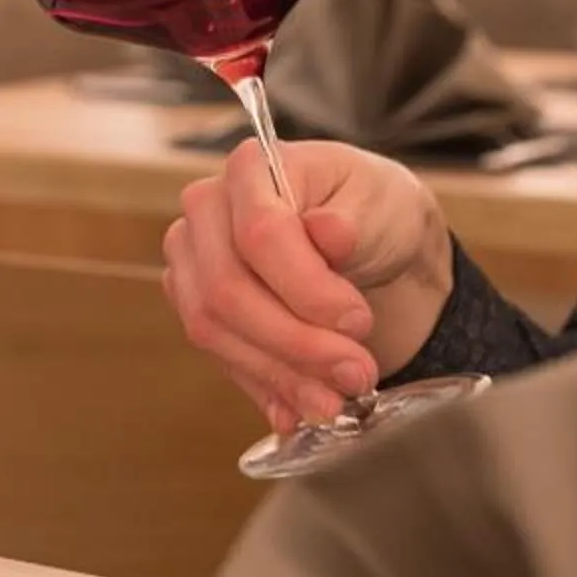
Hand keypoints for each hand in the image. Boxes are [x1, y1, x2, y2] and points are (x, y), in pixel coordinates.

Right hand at [162, 140, 451, 434]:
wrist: (371, 246)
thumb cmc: (372, 211)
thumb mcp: (382, 202)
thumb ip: (354, 219)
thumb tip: (329, 232)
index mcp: (251, 168)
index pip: (258, 233)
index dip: (305, 287)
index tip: (356, 320)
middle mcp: (207, 212)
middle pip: (227, 289)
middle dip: (295, 343)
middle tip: (355, 372)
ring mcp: (194, 262)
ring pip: (213, 330)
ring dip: (279, 374)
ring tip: (335, 400)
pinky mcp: (199, 308)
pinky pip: (221, 357)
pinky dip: (264, 388)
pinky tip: (299, 408)